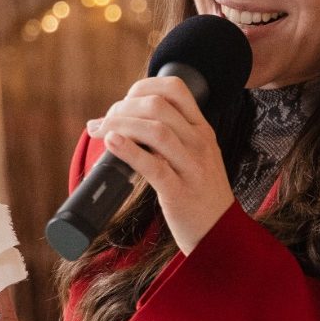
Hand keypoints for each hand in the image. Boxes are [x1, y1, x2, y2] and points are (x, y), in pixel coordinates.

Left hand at [88, 75, 233, 254]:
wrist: (220, 234)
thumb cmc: (199, 195)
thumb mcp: (194, 157)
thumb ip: (170, 138)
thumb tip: (126, 124)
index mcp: (201, 130)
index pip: (175, 88)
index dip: (143, 87)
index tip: (124, 101)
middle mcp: (199, 143)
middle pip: (157, 106)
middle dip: (122, 108)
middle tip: (103, 122)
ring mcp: (192, 167)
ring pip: (155, 130)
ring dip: (119, 124)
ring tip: (99, 131)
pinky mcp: (180, 192)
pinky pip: (154, 166)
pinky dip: (129, 150)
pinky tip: (112, 143)